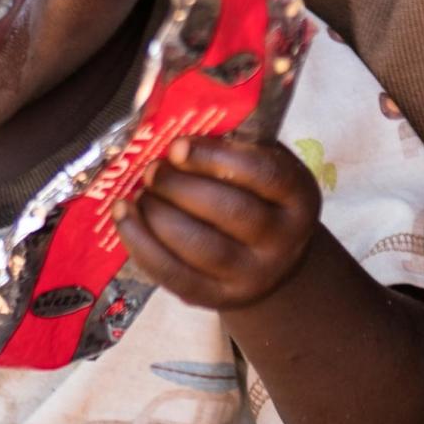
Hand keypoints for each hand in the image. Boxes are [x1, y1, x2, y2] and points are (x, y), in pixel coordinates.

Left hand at [112, 136, 322, 309]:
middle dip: (180, 187)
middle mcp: (283, 240)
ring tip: (138, 194)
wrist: (271, 261)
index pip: (264, 174)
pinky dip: (142, 245)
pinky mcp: (217, 297)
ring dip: (158, 214)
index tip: (178, 146)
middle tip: (151, 170)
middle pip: (230, 212)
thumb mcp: (261, 164)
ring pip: (201, 247)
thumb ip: (230, 145)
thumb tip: (171, 126)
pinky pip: (175, 275)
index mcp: (299, 197)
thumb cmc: (257, 196)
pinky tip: (124, 218)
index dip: (216, 158)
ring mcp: (252, 275)